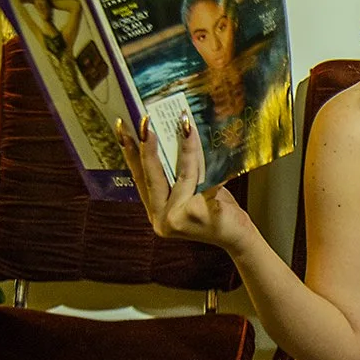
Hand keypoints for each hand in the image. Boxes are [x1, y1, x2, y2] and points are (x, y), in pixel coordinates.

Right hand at [118, 115, 252, 251]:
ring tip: (185, 125)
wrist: (237, 237)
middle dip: (148, 147)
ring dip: (186, 148)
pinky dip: (215, 171)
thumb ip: (180, 174)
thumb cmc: (216, 210)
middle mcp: (162, 219)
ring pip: (183, 176)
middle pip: (154, 177)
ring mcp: (179, 220)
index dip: (130, 152)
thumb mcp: (193, 190)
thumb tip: (174, 135)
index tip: (122, 128)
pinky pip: (208, 185)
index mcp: (156, 212)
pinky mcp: (200, 215)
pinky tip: (219, 155)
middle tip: (144, 123)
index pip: (140, 178)